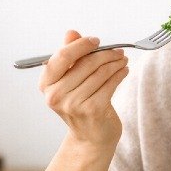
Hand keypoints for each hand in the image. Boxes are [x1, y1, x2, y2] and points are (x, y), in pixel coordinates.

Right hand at [39, 30, 129, 148]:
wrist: (90, 137)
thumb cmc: (81, 105)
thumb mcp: (71, 80)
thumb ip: (70, 56)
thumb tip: (72, 32)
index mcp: (46, 84)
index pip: (62, 56)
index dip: (81, 45)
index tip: (96, 41)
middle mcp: (55, 95)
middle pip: (86, 63)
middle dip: (106, 54)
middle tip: (118, 51)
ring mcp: (73, 104)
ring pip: (100, 72)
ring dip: (115, 63)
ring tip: (122, 60)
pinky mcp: (92, 110)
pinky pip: (110, 84)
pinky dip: (120, 74)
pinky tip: (124, 71)